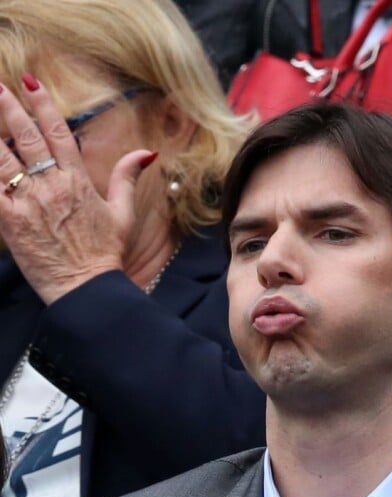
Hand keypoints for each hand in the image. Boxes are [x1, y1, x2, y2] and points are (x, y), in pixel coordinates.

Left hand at [0, 75, 154, 303]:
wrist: (87, 286)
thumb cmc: (105, 251)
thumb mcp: (123, 213)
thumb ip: (127, 178)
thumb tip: (145, 153)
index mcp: (78, 181)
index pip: (58, 134)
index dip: (43, 105)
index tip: (30, 83)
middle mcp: (51, 186)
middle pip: (26, 138)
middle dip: (10, 108)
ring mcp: (28, 202)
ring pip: (2, 158)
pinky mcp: (9, 221)